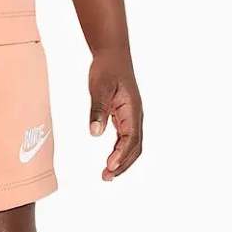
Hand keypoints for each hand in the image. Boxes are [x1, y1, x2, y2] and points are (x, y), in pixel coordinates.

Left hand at [88, 49, 143, 179]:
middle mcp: (136, 115)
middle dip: (122, 164)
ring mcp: (132, 116)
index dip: (121, 154)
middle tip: (106, 177)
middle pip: (135, 147)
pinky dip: (119, 151)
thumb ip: (98, 110)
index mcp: (132, 109)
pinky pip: (126, 138)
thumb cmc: (106, 69)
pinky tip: (110, 159)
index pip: (130, 138)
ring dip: (122, 160)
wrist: (112, 55)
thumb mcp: (99, 88)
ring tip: (107, 174)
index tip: (110, 166)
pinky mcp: (125, 116)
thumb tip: (95, 133)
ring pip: (132, 145)